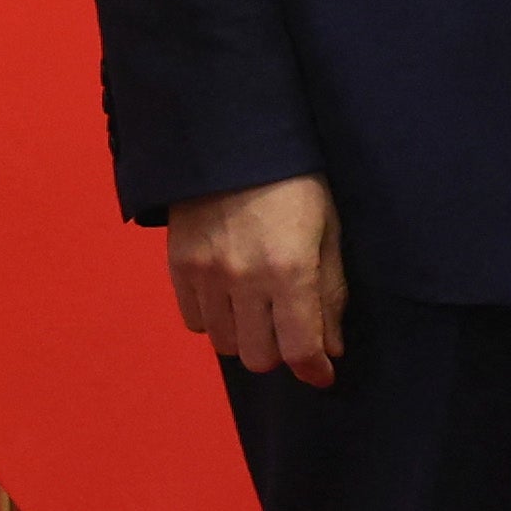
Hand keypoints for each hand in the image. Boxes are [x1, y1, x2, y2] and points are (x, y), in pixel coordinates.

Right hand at [166, 174, 344, 384]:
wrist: (234, 137)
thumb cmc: (296, 180)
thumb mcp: (328, 229)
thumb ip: (330, 292)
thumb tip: (331, 350)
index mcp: (289, 269)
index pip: (299, 348)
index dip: (314, 370)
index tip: (322, 373)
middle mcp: (245, 279)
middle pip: (258, 357)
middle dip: (280, 350)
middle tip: (287, 328)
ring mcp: (206, 273)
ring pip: (225, 344)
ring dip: (245, 335)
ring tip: (256, 308)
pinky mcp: (178, 265)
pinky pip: (194, 322)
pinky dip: (213, 318)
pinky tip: (227, 296)